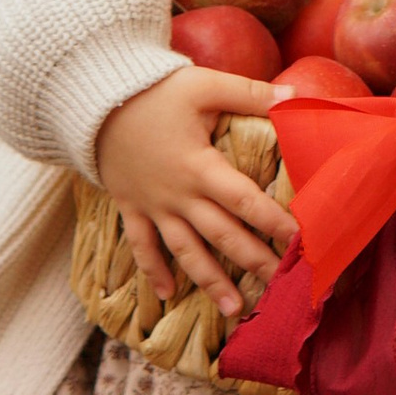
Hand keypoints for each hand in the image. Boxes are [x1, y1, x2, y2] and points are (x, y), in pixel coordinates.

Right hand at [95, 65, 295, 303]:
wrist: (95, 102)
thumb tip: (293, 95)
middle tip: (281, 286)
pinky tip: (168, 295)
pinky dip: (153, 272)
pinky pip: (142, 247)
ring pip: (185, 251)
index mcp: (200, 166)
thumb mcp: (204, 85)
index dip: (273, 221)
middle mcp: (178, 195)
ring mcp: (153, 206)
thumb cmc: (154, 91)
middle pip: (221, 235)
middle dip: (253, 261)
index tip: (300, 241)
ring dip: (209, 282)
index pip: (244, 200)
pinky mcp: (132, 207)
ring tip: (233, 309)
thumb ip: (249, 93)